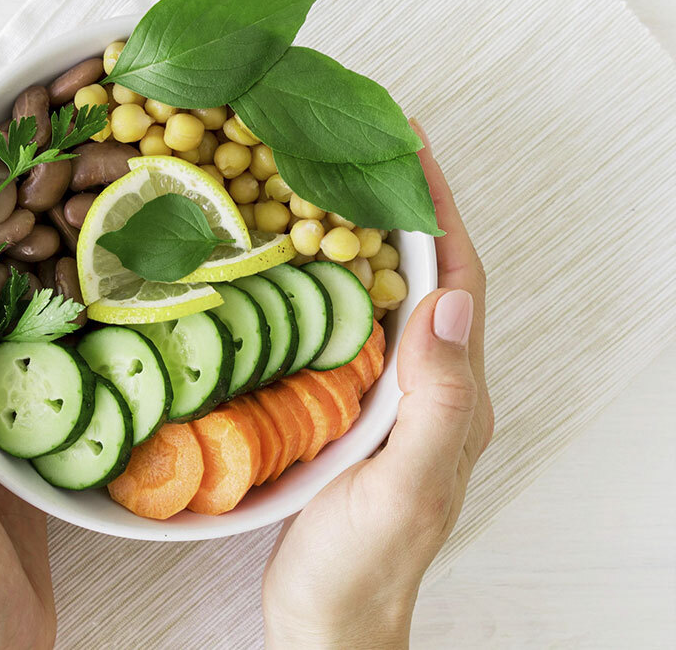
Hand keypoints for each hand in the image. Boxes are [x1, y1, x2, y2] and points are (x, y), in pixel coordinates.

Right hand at [262, 120, 493, 648]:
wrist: (327, 619)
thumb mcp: (405, 484)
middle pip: (424, 275)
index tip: (407, 146)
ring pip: (383, 296)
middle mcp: (428, 385)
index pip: (457, 280)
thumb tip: (449, 301)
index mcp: (453, 395)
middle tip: (363, 145)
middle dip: (403, 206)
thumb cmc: (364, 563)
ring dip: (364, 236)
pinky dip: (325, 283)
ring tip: (328, 183)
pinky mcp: (348, 408)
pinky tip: (292, 264)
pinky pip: (344, 328)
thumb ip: (436, 400)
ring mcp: (388, 396)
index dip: (437, 210)